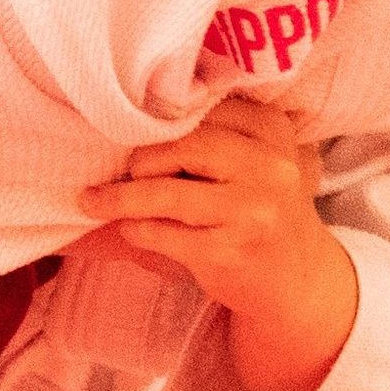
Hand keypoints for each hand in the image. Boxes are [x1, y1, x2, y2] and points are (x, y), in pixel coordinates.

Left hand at [78, 95, 358, 390]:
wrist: (296, 281)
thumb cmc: (259, 211)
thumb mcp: (256, 161)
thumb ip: (217, 134)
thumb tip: (132, 120)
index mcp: (272, 131)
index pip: (205, 109)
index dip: (162, 121)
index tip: (132, 130)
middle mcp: (270, 166)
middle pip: (183, 145)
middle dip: (140, 159)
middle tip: (122, 172)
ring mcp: (251, 210)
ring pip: (166, 192)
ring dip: (119, 198)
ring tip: (93, 201)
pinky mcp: (229, 251)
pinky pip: (163, 233)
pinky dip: (136, 229)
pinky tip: (130, 228)